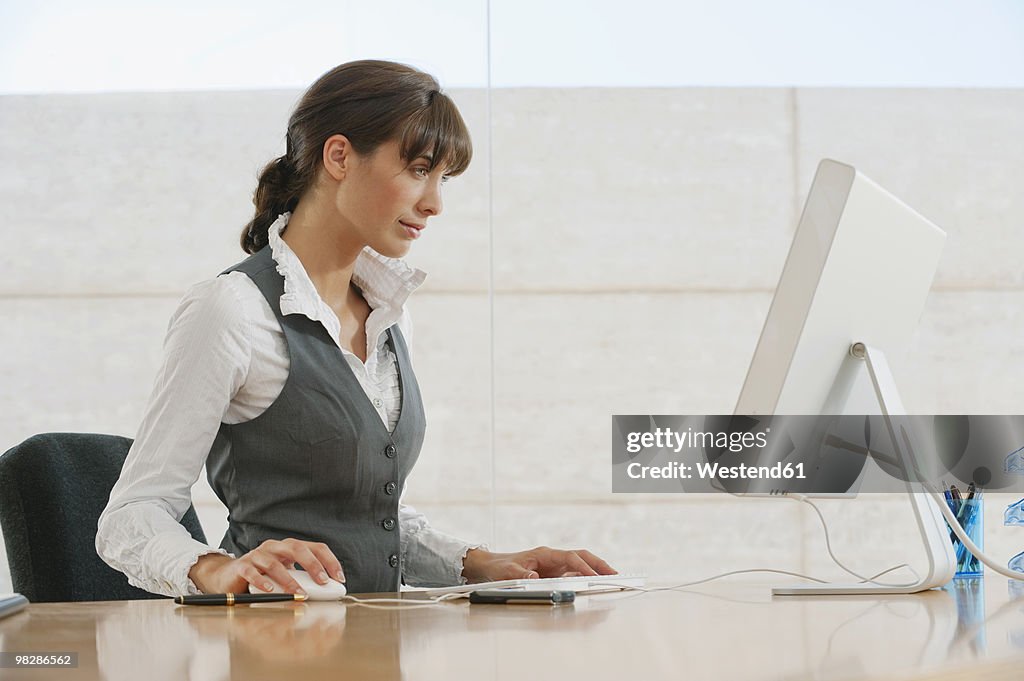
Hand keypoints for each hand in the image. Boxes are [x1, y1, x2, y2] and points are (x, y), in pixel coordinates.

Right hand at [188, 538, 344, 594]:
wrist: (229, 576)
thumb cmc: (263, 577)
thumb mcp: (287, 575)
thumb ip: (303, 579)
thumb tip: (327, 592)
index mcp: (290, 547)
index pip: (315, 547)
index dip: (329, 561)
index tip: (339, 578)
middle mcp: (275, 547)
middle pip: (297, 548)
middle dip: (312, 565)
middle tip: (322, 581)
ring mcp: (258, 555)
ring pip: (275, 563)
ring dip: (289, 579)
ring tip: (299, 592)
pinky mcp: (242, 566)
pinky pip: (252, 572)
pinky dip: (262, 581)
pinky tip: (271, 591)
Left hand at [461, 545, 616, 582]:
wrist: (490, 566)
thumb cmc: (499, 567)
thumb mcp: (506, 572)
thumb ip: (519, 576)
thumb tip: (533, 579)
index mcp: (545, 554)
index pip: (570, 558)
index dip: (583, 567)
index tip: (594, 577)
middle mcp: (553, 558)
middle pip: (582, 557)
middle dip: (599, 564)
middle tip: (615, 574)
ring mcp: (555, 566)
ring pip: (581, 565)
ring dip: (596, 571)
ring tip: (612, 580)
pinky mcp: (554, 574)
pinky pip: (574, 575)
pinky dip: (587, 579)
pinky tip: (595, 586)